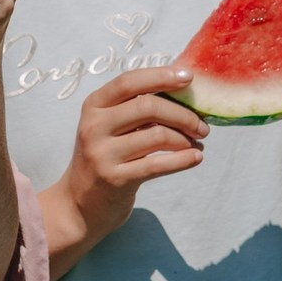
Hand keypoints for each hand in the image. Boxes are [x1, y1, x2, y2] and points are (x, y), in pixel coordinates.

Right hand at [46, 66, 208, 259]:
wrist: (79, 204)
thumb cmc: (104, 158)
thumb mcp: (108, 127)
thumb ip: (135, 108)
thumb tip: (182, 88)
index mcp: (94, 106)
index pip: (129, 81)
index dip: (161, 76)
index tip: (189, 78)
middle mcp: (94, 127)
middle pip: (148, 107)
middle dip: (183, 114)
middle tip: (202, 125)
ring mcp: (103, 154)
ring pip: (158, 135)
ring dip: (186, 139)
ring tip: (197, 143)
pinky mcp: (115, 179)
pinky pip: (158, 165)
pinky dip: (183, 159)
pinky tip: (196, 157)